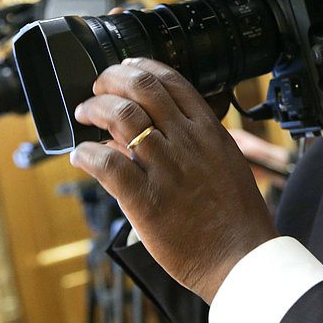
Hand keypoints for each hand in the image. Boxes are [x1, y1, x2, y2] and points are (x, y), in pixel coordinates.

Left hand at [71, 57, 278, 302]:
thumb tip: (152, 129)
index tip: (126, 67)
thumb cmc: (236, 216)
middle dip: (112, 78)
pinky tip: (81, 155)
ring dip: (94, 108)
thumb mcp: (225, 162)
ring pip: (121, 116)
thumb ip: (193, 142)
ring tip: (85, 114)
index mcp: (209, 130)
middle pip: (142, 87)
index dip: (141, 66)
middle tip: (99, 86)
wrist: (241, 257)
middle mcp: (187, 142)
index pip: (170, 80)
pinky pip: (107, 163)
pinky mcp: (146, 199)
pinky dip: (87, 153)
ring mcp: (166, 168)